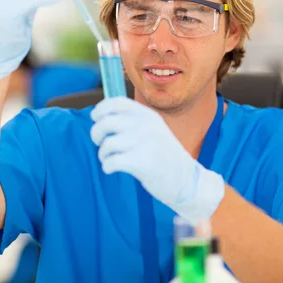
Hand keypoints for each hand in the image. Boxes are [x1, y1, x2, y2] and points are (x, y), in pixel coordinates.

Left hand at [90, 97, 225, 223]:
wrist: (186, 179)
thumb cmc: (163, 155)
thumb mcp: (154, 130)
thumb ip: (132, 121)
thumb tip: (101, 116)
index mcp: (148, 115)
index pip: (117, 103)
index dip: (101, 109)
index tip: (96, 118)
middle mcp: (146, 126)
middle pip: (106, 122)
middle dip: (96, 134)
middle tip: (99, 143)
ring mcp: (145, 143)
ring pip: (107, 144)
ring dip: (102, 154)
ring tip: (108, 159)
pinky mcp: (143, 163)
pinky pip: (112, 161)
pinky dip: (107, 166)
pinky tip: (112, 169)